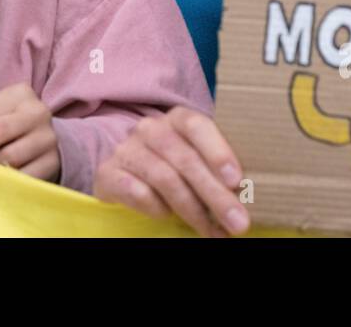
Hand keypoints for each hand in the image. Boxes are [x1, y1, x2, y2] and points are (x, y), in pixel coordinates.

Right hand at [94, 106, 248, 237]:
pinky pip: (138, 193)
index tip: (236, 181)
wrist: (124, 169)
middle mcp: (150, 129)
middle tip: (238, 223)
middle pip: (186, 160)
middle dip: (215, 195)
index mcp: (177, 118)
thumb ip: (215, 169)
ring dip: (193, 210)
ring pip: (165, 178)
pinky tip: (168, 216)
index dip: (218, 152)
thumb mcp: (195, 158)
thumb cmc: (172, 164)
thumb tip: (242, 196)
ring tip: (211, 231)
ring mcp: (127, 149)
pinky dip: (157, 208)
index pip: (197, 126)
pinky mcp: (108, 172)